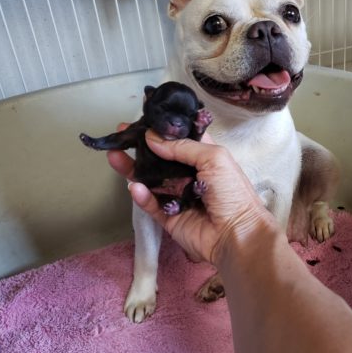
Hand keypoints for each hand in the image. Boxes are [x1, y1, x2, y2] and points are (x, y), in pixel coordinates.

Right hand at [107, 126, 270, 264]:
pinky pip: (151, 204)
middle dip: (141, 146)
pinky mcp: (169, 216)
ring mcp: (177, 196)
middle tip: (120, 133)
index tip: (143, 118)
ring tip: (114, 154)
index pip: (180, 139)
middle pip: (160, 158)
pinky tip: (134, 186)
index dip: (163, 129)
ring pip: (150, 180)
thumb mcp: (214, 158)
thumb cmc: (232, 192)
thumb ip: (182, 146)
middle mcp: (189, 175)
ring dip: (132, 168)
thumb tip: (152, 137)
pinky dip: (142, 195)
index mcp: (204, 158)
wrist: (237, 234)